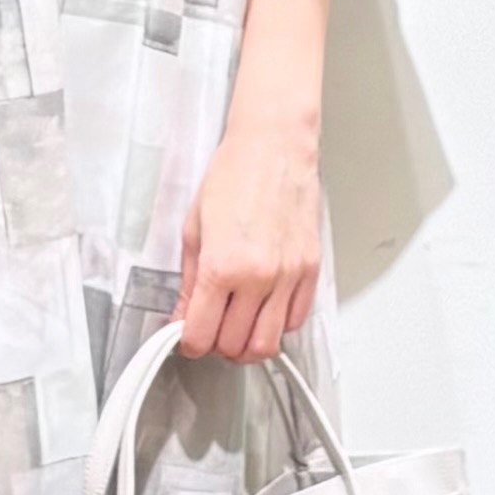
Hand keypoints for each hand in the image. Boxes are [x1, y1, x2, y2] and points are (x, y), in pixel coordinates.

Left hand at [174, 117, 321, 363]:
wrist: (273, 148)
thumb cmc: (234, 175)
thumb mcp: (194, 227)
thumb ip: (190, 280)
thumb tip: (184, 313)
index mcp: (223, 265)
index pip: (202, 334)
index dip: (189, 342)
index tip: (187, 337)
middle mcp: (259, 277)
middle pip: (235, 346)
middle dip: (216, 345)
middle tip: (208, 329)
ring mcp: (289, 276)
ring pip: (269, 344)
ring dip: (247, 345)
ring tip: (235, 327)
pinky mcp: (310, 271)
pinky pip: (295, 320)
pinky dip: (277, 326)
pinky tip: (262, 310)